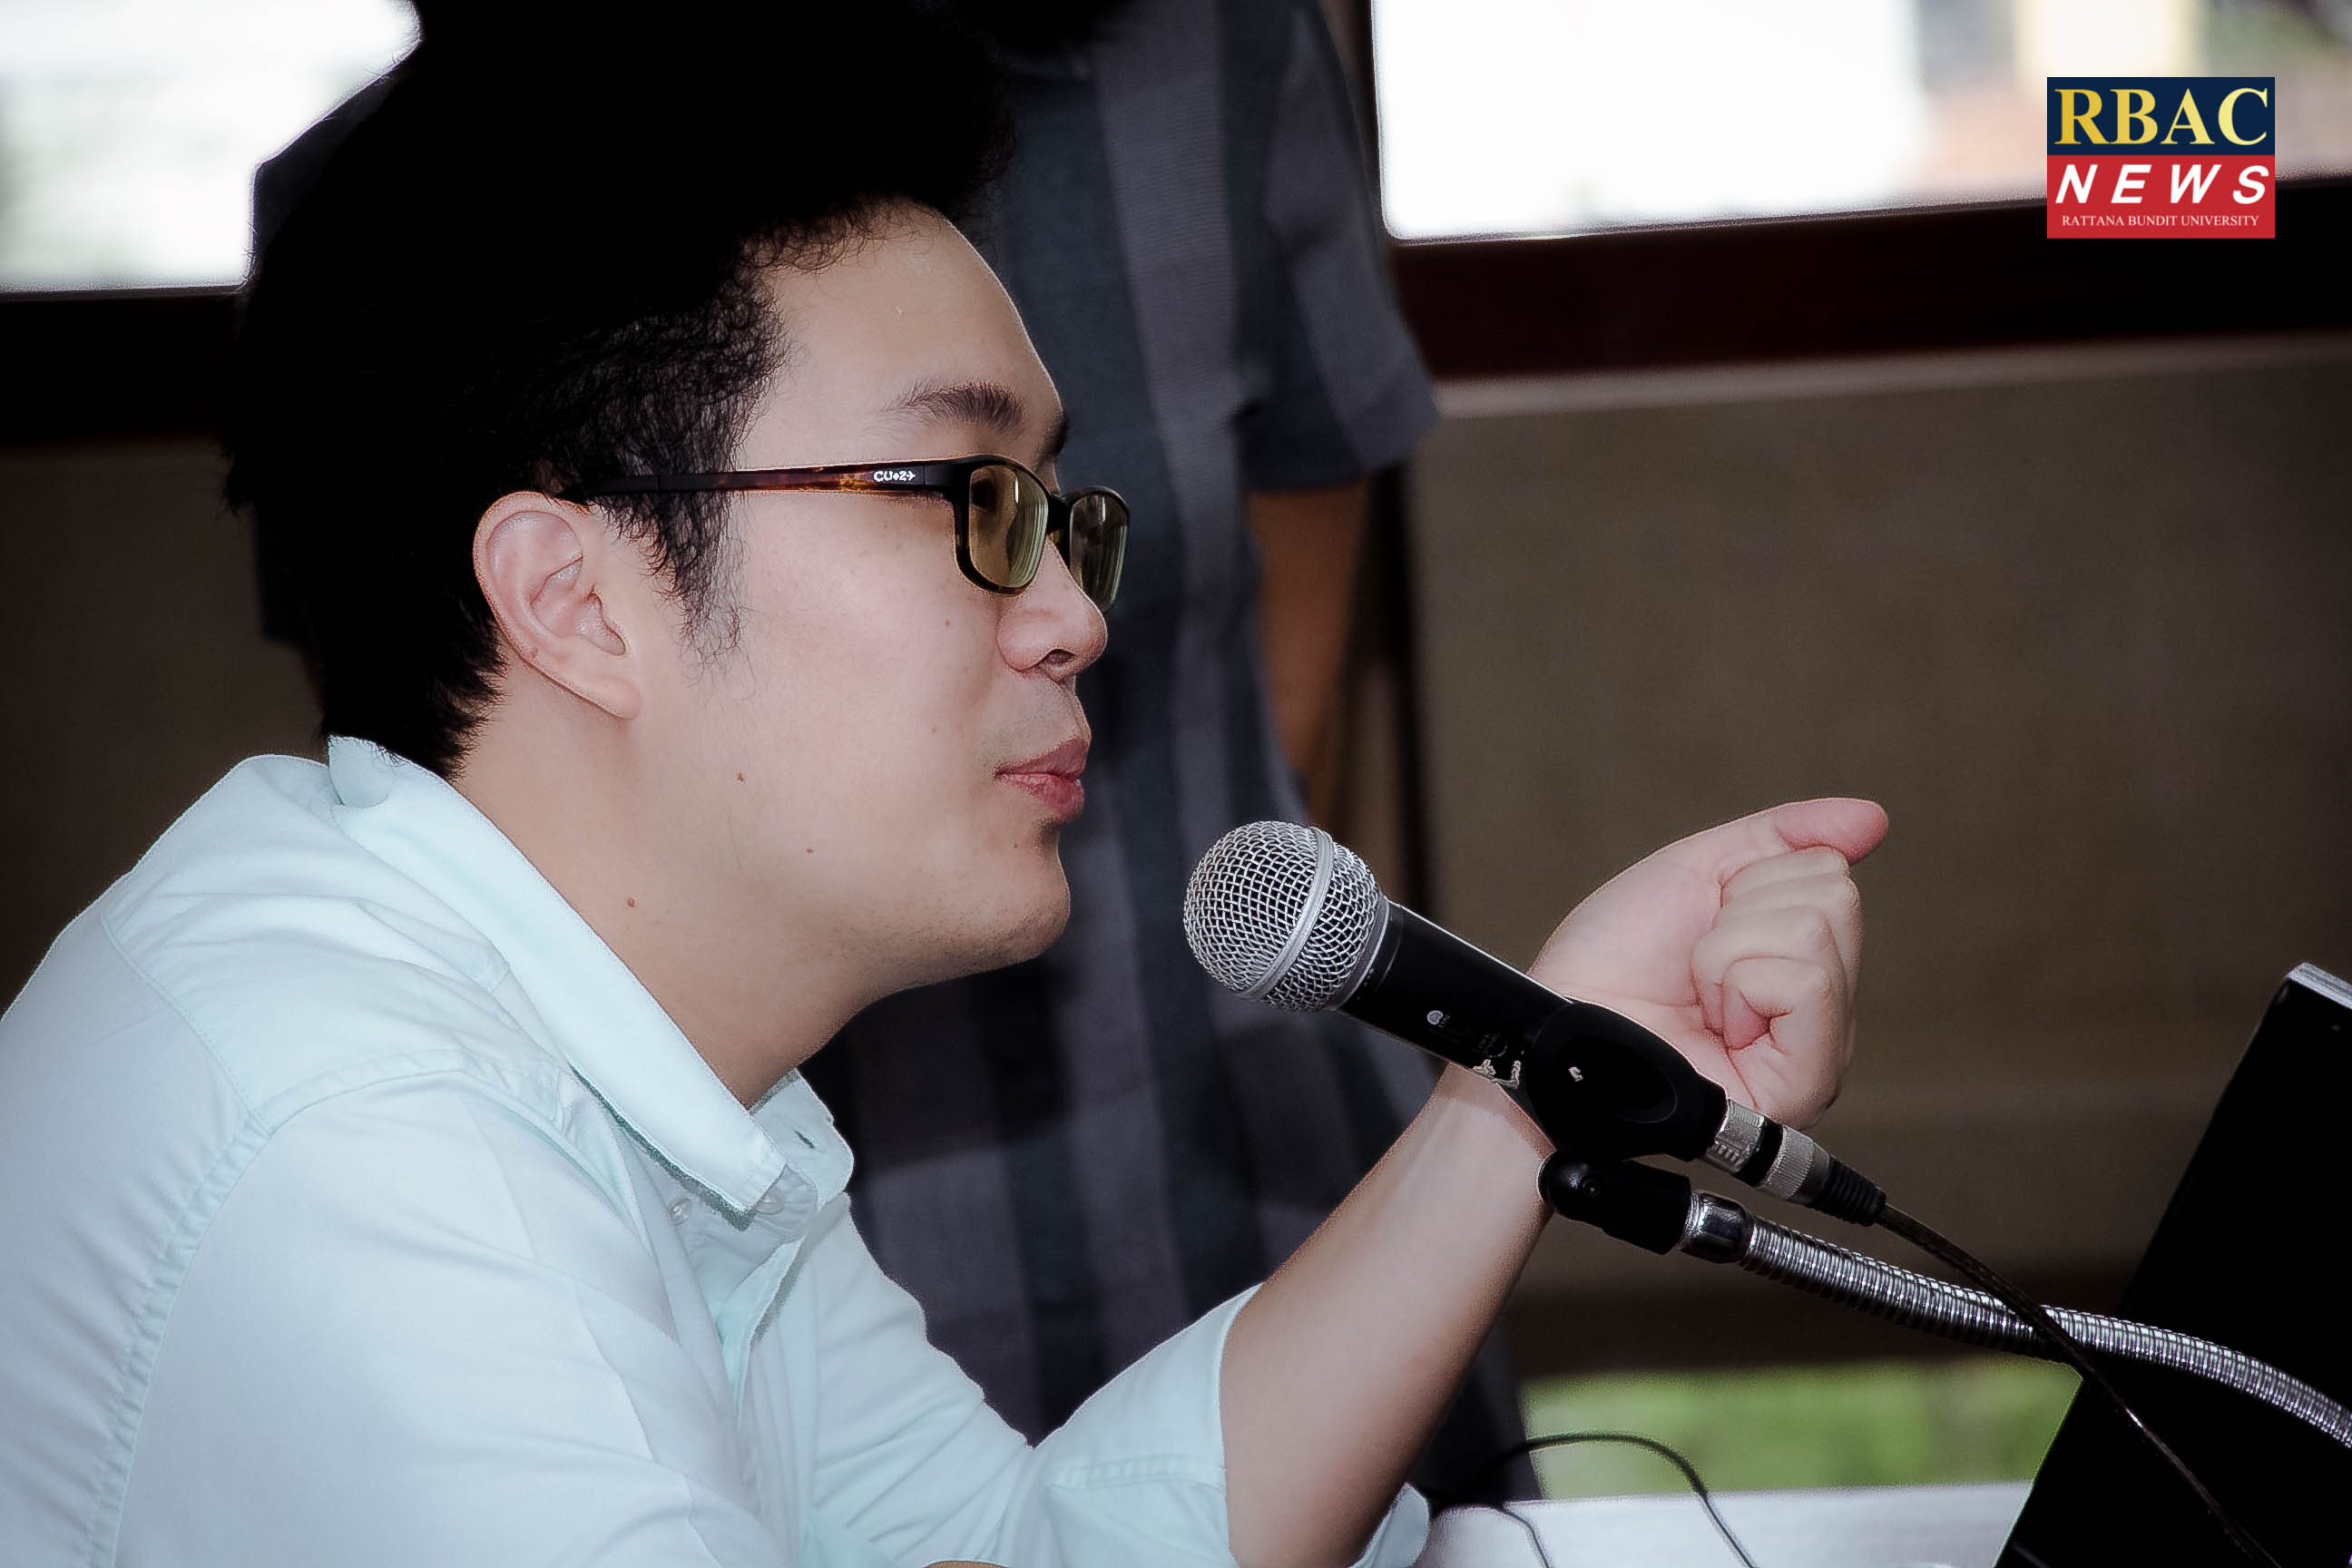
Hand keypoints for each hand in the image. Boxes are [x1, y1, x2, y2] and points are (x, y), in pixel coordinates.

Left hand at [1526, 799, 1887, 1128]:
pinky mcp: (1806, 1082)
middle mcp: (1821, 1007)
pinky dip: (1742, 984)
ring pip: (1816, 934)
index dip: (1748, 881)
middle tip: (1696, 964)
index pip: (1829, 872)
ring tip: (1699, 996)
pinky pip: (1809, 984)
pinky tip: (1715, 1023)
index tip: (1702, 924)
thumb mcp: (1697, 870)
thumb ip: (1783, 837)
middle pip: (1835, 898)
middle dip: (1741, 913)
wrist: (1564, 1018)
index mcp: (1801, 958)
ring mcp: (1819, 1048)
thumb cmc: (1613, 957)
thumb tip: (1872, 817)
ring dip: (1728, 951)